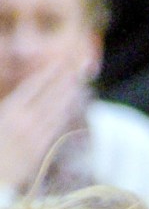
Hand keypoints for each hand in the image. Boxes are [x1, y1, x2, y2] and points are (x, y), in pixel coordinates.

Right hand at [0, 58, 87, 189]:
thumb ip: (11, 106)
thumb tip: (23, 96)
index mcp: (10, 111)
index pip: (33, 87)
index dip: (47, 73)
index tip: (58, 62)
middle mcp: (26, 120)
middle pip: (49, 95)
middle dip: (62, 79)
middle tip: (75, 65)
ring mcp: (36, 133)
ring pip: (56, 109)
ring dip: (67, 93)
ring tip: (77, 80)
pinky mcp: (42, 146)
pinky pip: (56, 125)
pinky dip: (65, 111)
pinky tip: (71, 103)